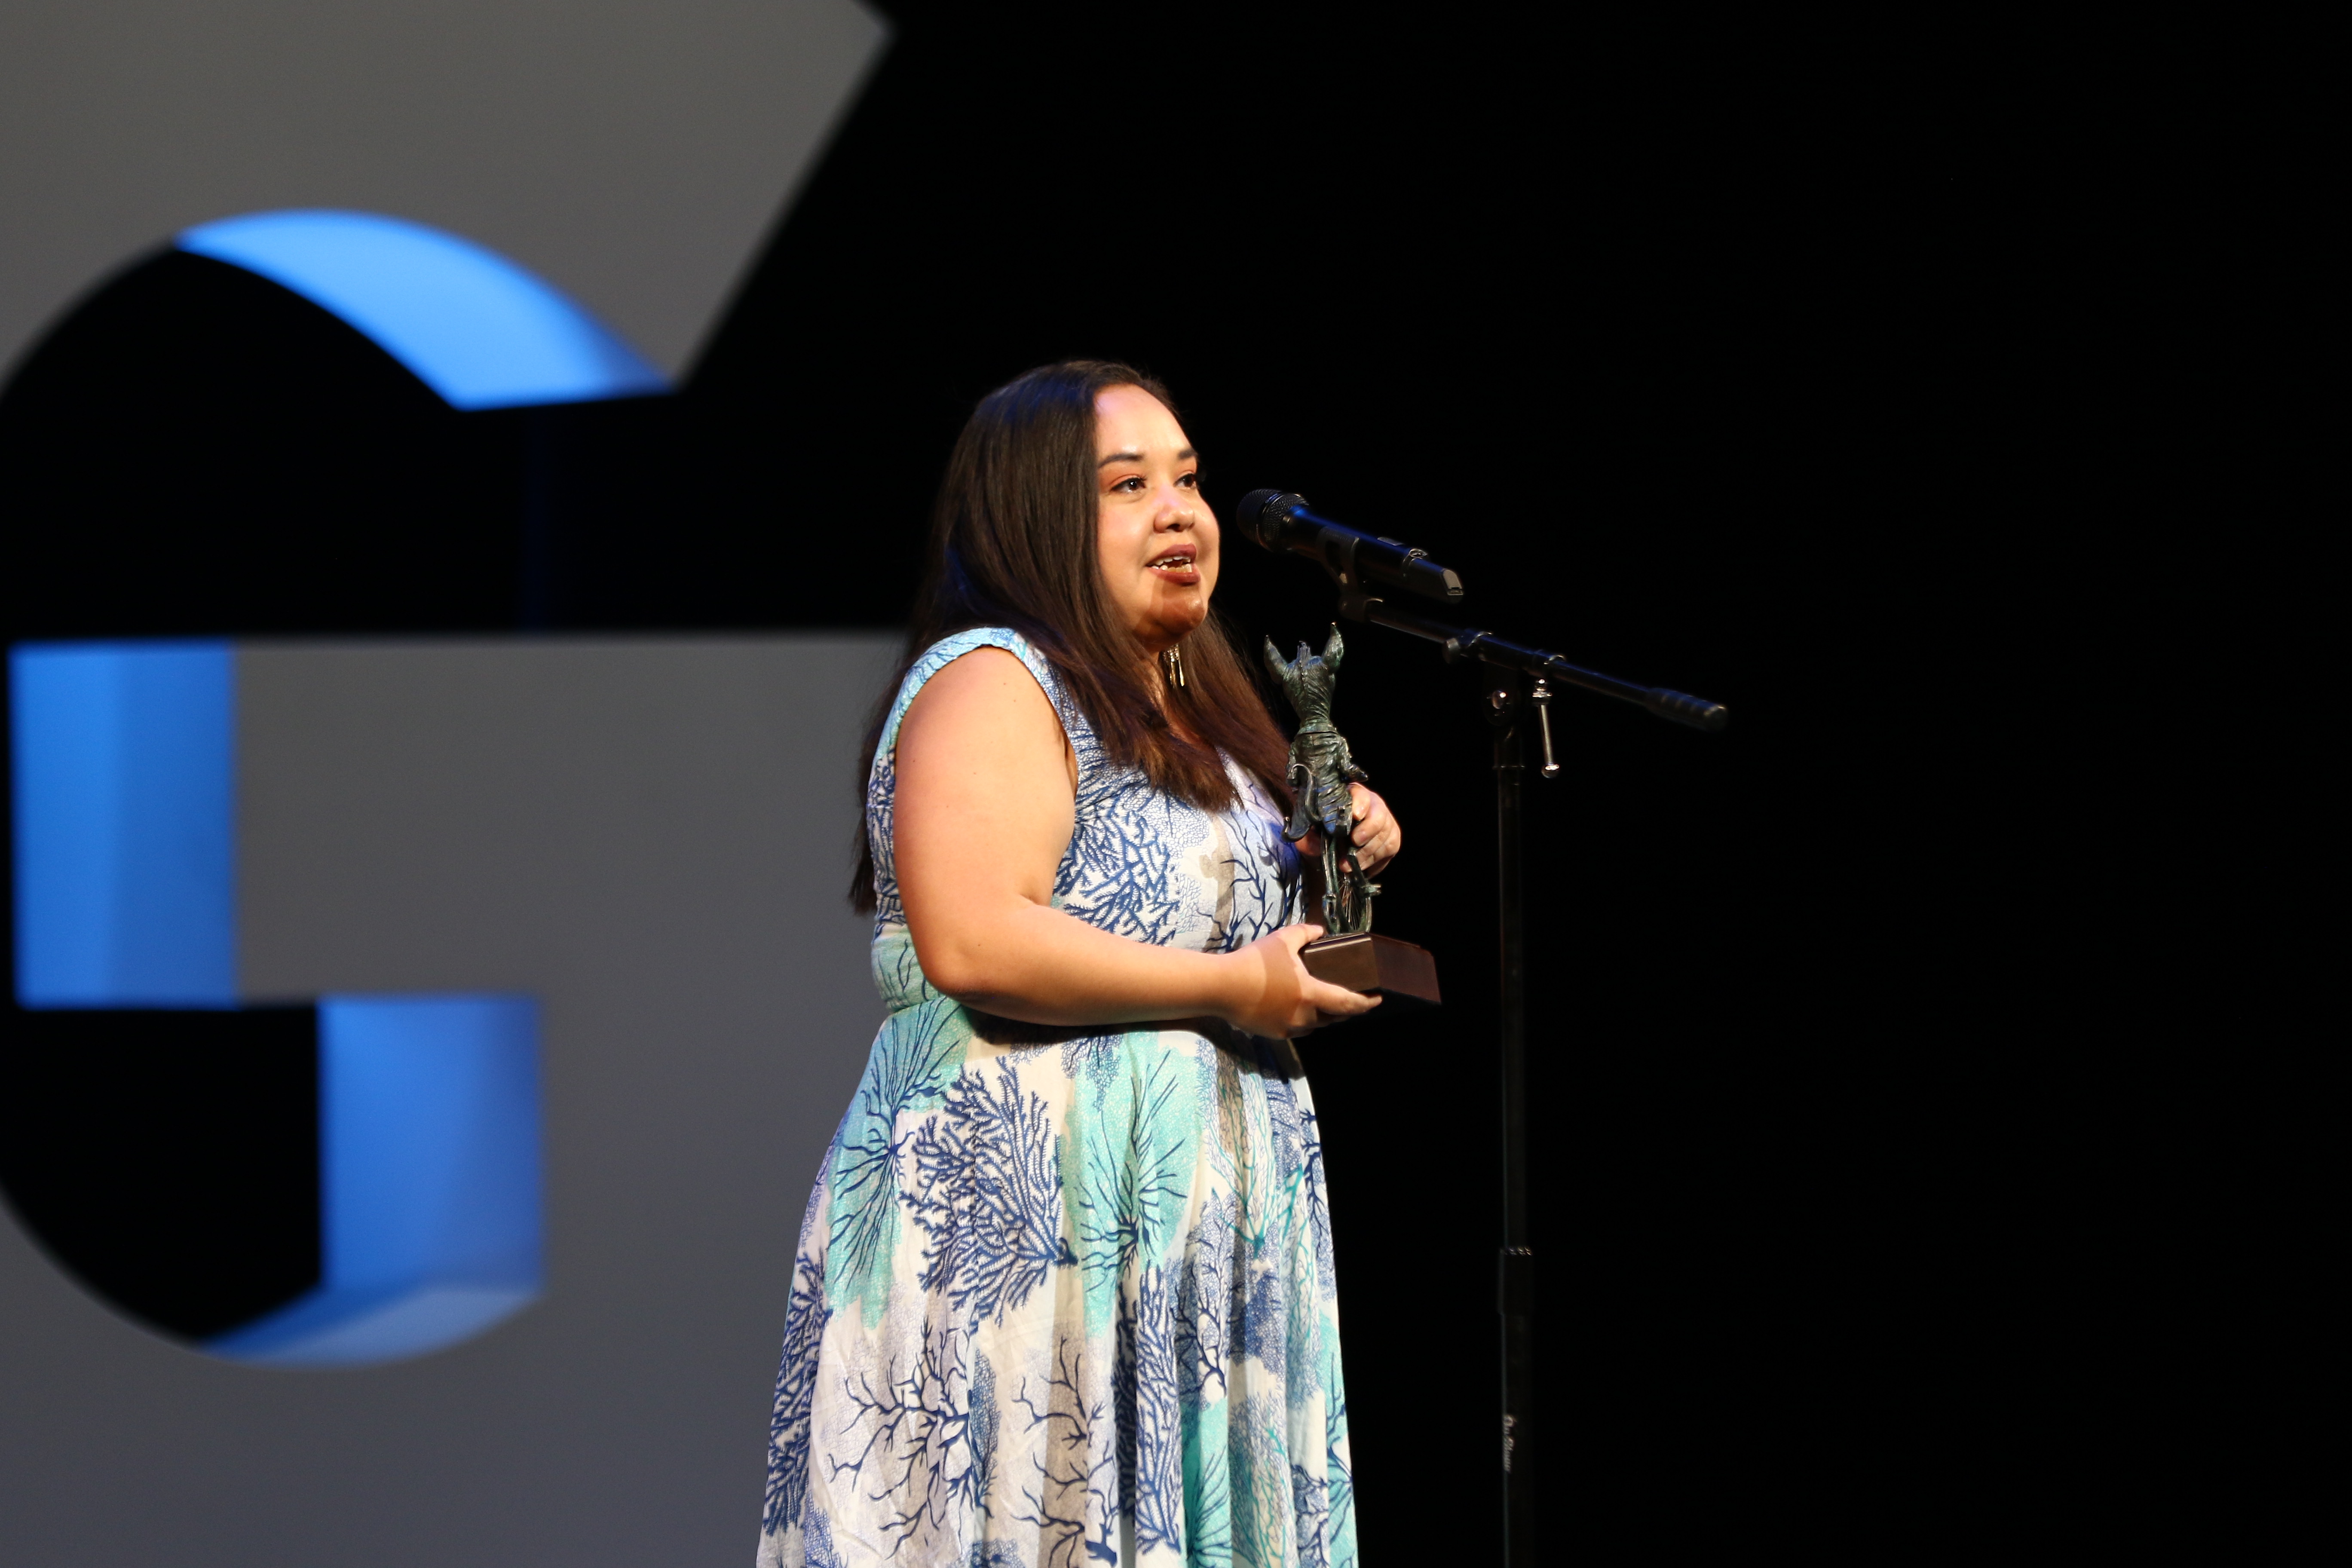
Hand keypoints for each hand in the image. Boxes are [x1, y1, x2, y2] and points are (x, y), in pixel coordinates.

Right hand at [1223, 924, 1379, 1038]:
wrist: (1221, 987)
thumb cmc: (1254, 962)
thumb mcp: (1282, 940)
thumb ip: (1305, 933)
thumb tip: (1319, 931)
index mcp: (1311, 995)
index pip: (1348, 1004)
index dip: (1366, 1003)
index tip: (1377, 999)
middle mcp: (1304, 1017)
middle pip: (1334, 1018)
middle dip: (1345, 1009)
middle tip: (1350, 996)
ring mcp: (1288, 1028)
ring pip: (1315, 1025)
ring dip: (1323, 1015)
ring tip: (1322, 1001)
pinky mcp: (1273, 1033)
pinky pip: (1296, 1029)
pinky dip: (1303, 1019)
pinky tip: (1295, 1007)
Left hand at [1298, 785, 1402, 876]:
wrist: (1333, 850)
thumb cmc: (1323, 836)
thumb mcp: (1310, 836)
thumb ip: (1309, 838)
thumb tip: (1317, 845)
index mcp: (1351, 796)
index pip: (1360, 794)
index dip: (1360, 803)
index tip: (1355, 815)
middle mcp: (1373, 804)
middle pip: (1379, 815)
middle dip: (1367, 831)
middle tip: (1354, 842)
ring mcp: (1385, 820)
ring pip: (1385, 834)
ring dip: (1367, 853)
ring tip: (1348, 865)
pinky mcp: (1392, 837)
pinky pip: (1390, 848)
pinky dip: (1375, 860)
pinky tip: (1361, 866)